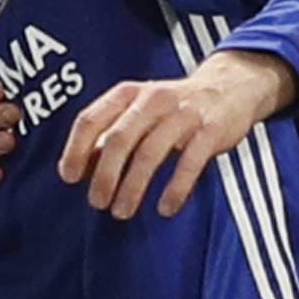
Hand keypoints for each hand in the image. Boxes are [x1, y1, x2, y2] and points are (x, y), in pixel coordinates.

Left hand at [57, 50, 296, 219]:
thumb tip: (78, 166)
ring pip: (149, 153)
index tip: (69, 177)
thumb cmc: (172, 106)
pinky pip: (188, 164)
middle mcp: (152, 99)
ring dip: (133, 187)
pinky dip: (174, 189)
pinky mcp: (209, 130)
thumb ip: (109, 134)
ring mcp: (182, 113)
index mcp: (127, 93)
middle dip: (104, 176)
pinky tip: (165, 208)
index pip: (90, 119)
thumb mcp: (137, 110)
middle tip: (98, 202)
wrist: (229, 87)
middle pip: (118, 140)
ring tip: (122, 211)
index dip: (76, 150)